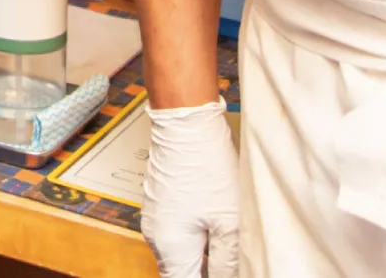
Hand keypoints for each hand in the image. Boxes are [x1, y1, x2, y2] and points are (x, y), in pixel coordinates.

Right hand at [142, 100, 240, 277]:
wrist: (186, 123)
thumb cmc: (207, 167)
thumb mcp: (229, 222)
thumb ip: (228, 262)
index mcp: (171, 247)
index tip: (227, 275)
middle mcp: (156, 236)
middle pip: (181, 272)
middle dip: (204, 273)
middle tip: (230, 267)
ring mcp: (156, 218)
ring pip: (179, 254)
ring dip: (200, 260)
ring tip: (227, 254)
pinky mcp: (161, 203)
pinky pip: (176, 234)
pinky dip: (194, 241)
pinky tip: (215, 232)